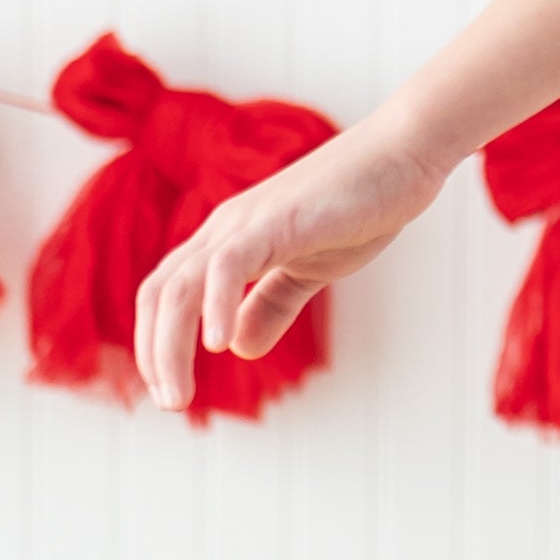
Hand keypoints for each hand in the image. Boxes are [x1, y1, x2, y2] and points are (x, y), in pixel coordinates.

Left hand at [135, 117, 454, 411]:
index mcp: (229, 240)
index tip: (170, 389)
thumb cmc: (361, 205)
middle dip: (154, 354)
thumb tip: (237, 348)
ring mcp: (247, 222)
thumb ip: (273, 304)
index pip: (168, 294)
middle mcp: (225, 229)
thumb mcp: (311, 268)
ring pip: (182, 286)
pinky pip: (229, 265)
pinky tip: (218, 346)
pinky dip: (215, 305)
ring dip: (170, 346)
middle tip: (172, 405)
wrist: (405, 154)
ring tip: (180, 396)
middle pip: (160, 293)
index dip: (157, 343)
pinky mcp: (278, 221)